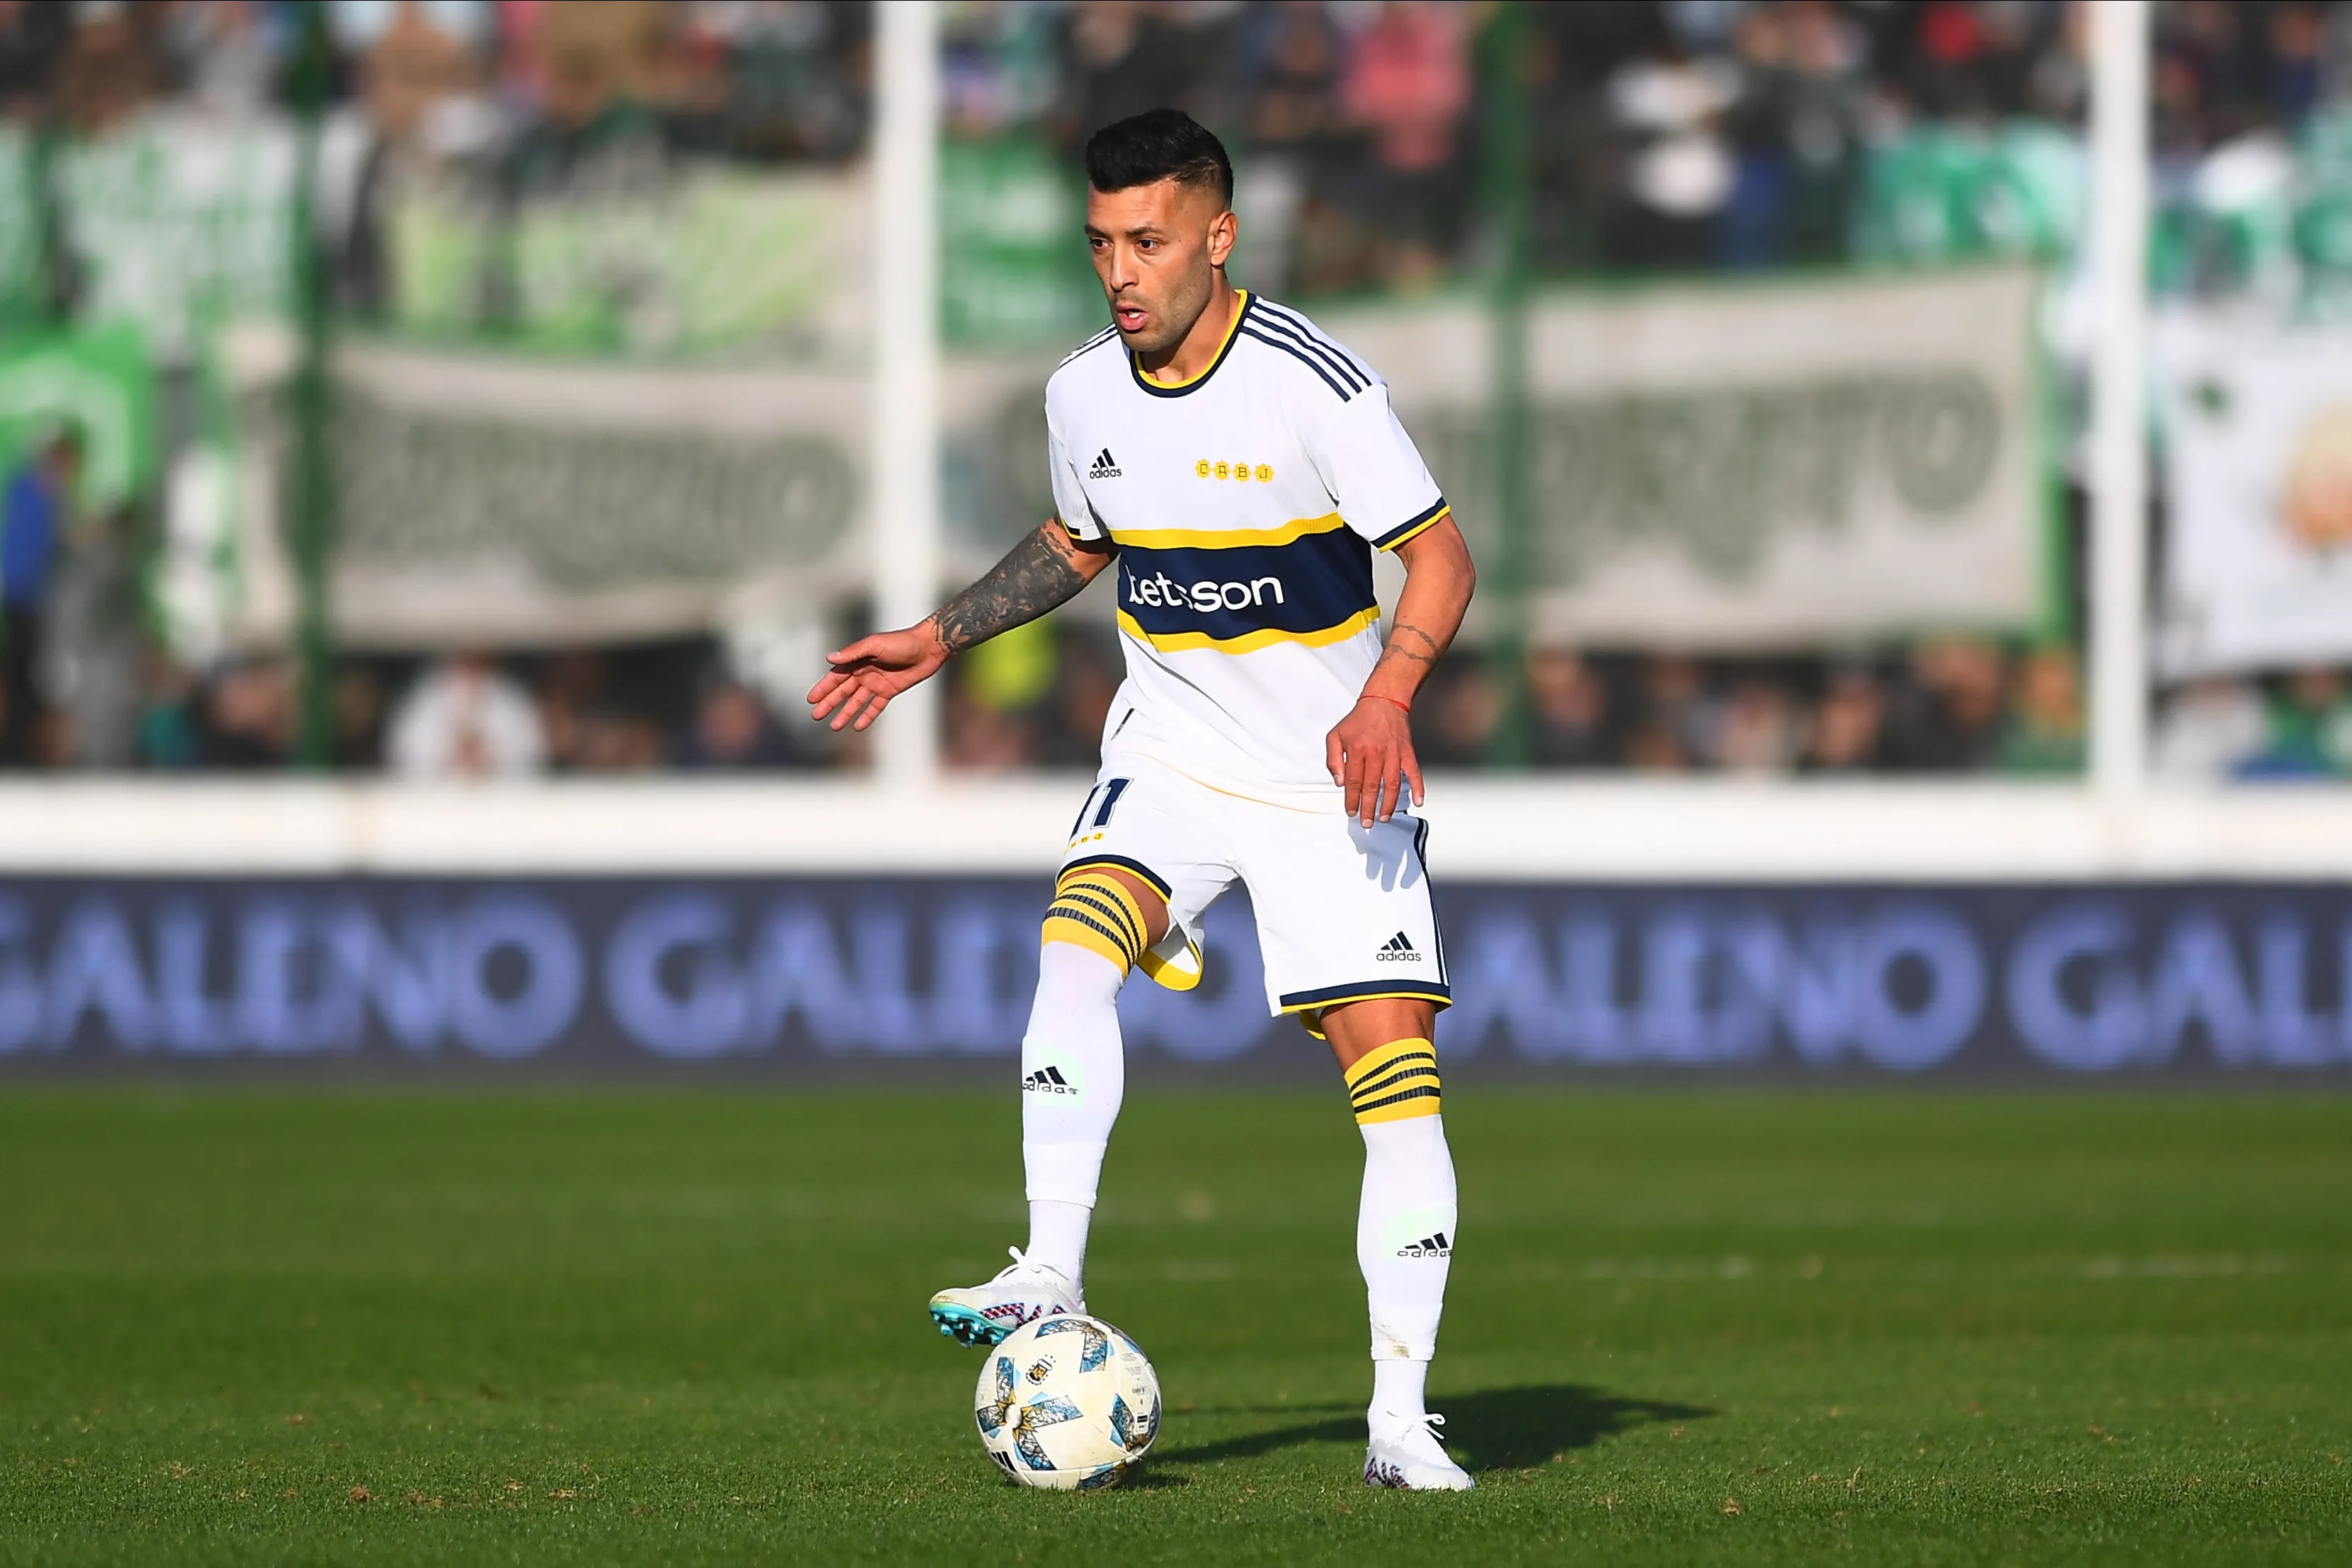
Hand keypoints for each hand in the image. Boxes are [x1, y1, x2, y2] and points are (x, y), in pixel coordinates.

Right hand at [806, 624, 948, 730]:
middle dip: (829, 703)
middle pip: (843, 691)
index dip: (823, 688)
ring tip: (834, 726)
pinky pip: (876, 706)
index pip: (836, 676)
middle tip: (816, 716)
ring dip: (845, 713)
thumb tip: (829, 658)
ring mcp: (877, 682)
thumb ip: (853, 652)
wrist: (928, 648)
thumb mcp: (874, 645)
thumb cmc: (901, 642)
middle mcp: (864, 671)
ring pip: (857, 701)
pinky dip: (867, 716)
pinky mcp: (890, 691)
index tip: (811, 700)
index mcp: (857, 659)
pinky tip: (858, 726)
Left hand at [1325, 697, 1422, 825]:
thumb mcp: (1335, 735)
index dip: (1351, 799)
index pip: (1353, 781)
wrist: (1383, 701)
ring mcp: (1394, 753)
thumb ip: (1333, 760)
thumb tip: (1339, 782)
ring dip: (1389, 804)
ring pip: (1392, 784)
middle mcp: (1376, 753)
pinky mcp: (1408, 752)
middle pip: (1372, 787)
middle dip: (1368, 808)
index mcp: (1357, 749)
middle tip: (1367, 823)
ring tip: (1383, 818)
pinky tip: (1418, 801)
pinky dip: (1418, 787)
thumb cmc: (1358, 720)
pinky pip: (1414, 772)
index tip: (1351, 812)